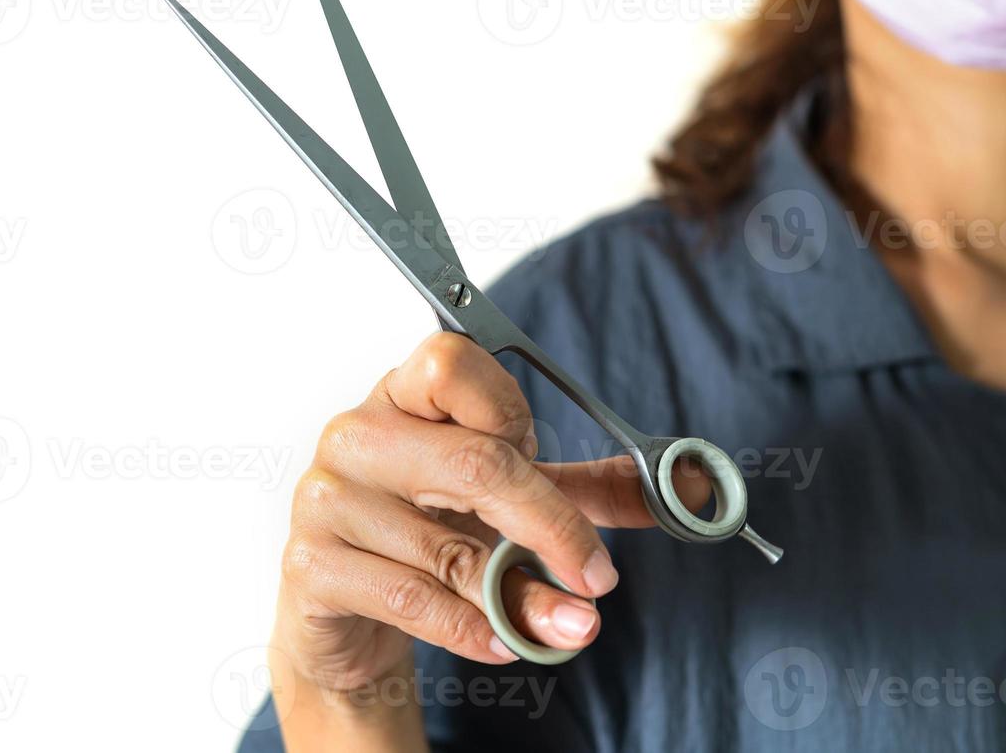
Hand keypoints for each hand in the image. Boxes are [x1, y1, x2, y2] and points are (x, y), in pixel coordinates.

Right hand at [272, 332, 708, 702]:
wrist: (347, 612)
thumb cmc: (431, 532)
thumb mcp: (513, 501)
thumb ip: (590, 490)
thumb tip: (694, 489)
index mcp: (403, 395)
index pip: (452, 362)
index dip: (510, 409)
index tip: (542, 458)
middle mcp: (357, 433)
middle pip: (474, 461)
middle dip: (551, 525)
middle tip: (599, 577)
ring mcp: (325, 498)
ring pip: (450, 548)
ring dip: (521, 599)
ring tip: (565, 626)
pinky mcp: (311, 566)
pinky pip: (411, 598)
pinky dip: (471, 628)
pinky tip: (503, 643)